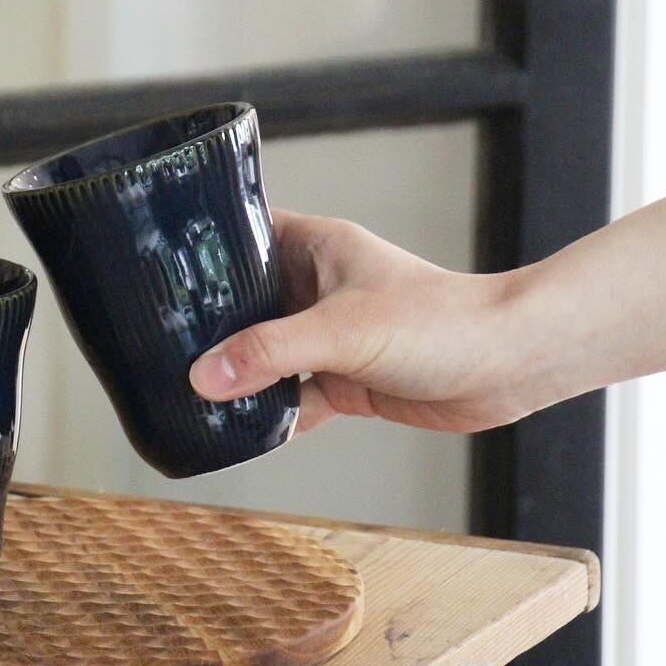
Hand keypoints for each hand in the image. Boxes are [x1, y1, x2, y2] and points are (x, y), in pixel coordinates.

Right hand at [188, 210, 543, 434]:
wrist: (508, 366)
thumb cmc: (443, 322)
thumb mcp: (342, 331)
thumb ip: (270, 353)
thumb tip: (204, 377)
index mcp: (316, 248)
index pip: (245, 235)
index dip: (204, 249)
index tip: (158, 269)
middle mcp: (317, 289)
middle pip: (245, 304)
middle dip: (209, 327)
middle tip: (157, 342)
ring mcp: (329, 336)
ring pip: (265, 355)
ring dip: (238, 376)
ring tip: (187, 390)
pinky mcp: (344, 380)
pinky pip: (290, 399)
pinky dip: (268, 416)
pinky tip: (238, 430)